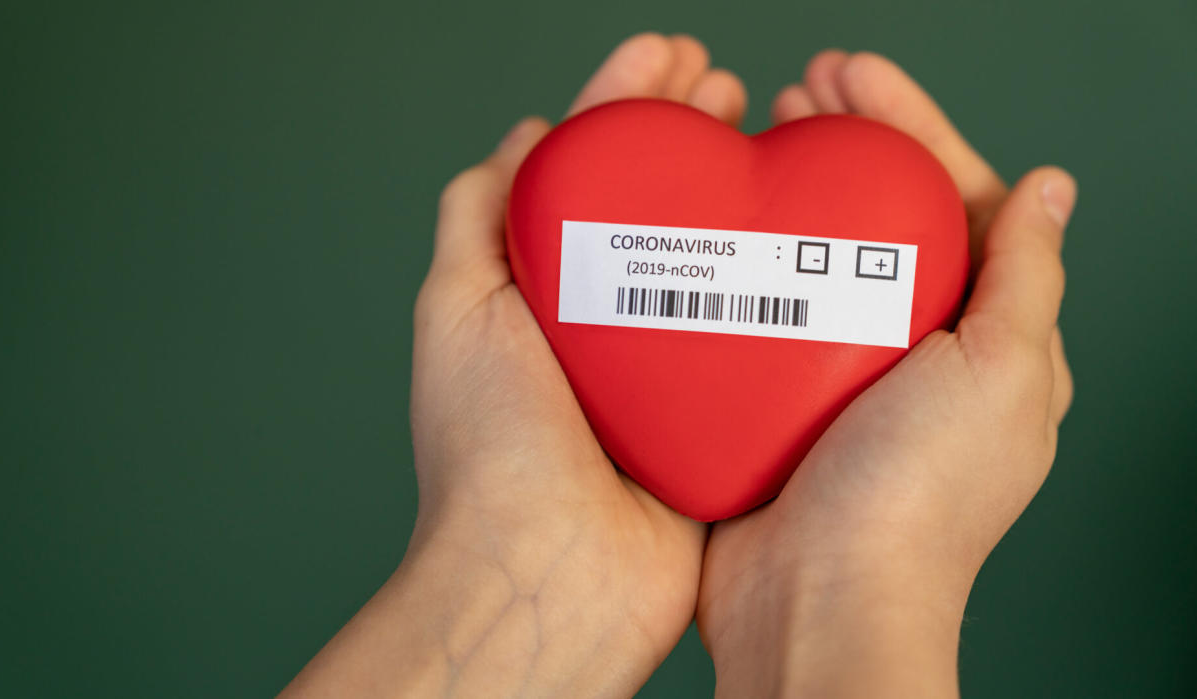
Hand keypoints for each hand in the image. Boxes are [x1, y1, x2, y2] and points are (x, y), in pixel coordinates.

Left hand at [282, 34, 746, 697]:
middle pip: (661, 201)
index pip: (592, 170)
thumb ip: (476, 218)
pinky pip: (759, 336)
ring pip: (715, 257)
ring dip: (742, 189)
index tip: (670, 54)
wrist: (546, 574)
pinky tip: (809, 236)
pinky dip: (781, 282)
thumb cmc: (490, 450)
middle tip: (729, 83)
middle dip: (691, 130)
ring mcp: (667, 368)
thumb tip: (517, 140)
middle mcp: (607, 322)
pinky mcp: (718, 416)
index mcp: (546, 292)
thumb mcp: (456, 311)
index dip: (627, 100)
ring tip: (771, 131)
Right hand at [696, 51, 1075, 697]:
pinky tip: (720, 222)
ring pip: (819, 254)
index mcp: (985, 340)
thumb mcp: (1001, 375)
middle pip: (885, 215)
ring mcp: (842, 374)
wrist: (816, 598)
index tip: (856, 76)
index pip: (958, 200)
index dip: (912, 126)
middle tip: (798, 89)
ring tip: (758, 133)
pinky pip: (764, 309)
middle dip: (848, 141)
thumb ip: (1025, 277)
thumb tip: (1055, 189)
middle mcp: (917, 352)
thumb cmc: (917, 505)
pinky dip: (746, 260)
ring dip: (794, 189)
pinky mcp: (777, 397)